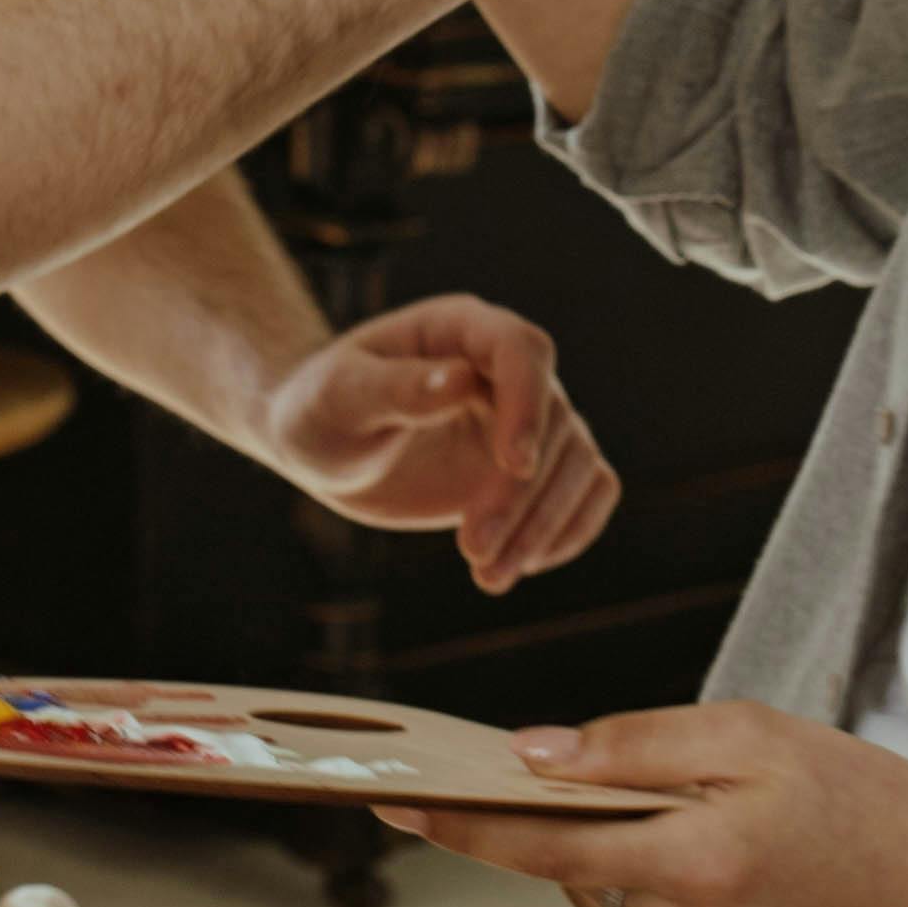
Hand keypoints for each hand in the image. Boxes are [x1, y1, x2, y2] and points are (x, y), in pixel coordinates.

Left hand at [255, 298, 620, 591]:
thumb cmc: (322, 407)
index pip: (522, 351)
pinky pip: (585, 491)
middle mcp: (505, 370)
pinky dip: (567, 531)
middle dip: (523, 495)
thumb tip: (461, 380)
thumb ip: (398, 388)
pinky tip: (519, 565)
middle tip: (473, 552)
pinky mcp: (530, 468)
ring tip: (489, 577)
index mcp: (462, 329)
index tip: (515, 466)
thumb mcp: (342, 396)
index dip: (528, 405)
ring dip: (544, 526)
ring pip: (578, 464)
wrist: (323, 443)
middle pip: (555, 422)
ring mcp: (524, 420)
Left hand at [406, 697, 907, 906]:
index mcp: (703, 861)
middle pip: (577, 868)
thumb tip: (532, 758)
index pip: (551, 845)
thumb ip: (633, 745)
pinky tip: (727, 871)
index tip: (400, 805)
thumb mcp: (748, 734)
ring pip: (609, 898)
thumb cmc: (849, 791)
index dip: (469, 825)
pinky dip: (659, 891)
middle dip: (574, 818)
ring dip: (627, 855)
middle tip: (622, 776)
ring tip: (718, 825)